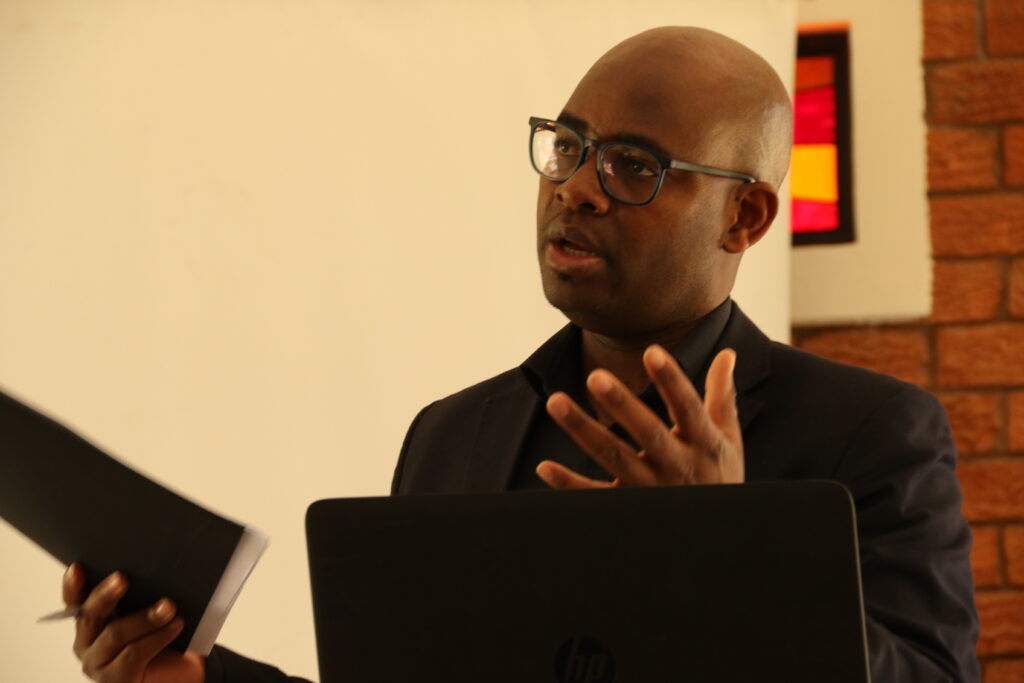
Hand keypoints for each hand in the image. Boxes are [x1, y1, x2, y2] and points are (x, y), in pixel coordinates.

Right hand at [63, 563, 204, 682]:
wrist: (179, 671)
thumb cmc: (162, 636)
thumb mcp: (148, 609)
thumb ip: (140, 593)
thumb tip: (151, 565)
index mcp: (91, 620)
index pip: (75, 601)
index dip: (72, 585)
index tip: (77, 568)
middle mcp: (87, 643)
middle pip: (90, 616)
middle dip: (106, 595)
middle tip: (122, 578)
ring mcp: (98, 664)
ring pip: (114, 634)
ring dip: (145, 618)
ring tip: (169, 606)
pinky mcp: (116, 680)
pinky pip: (133, 655)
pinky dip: (157, 637)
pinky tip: (175, 625)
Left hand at [537, 346, 742, 487]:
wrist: (717, 538)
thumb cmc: (719, 479)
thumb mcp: (726, 441)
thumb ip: (721, 398)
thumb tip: (727, 354)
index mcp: (704, 444)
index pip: (687, 408)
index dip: (672, 381)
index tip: (652, 352)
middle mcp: (677, 466)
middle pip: (647, 433)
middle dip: (622, 405)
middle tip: (595, 376)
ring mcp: (650, 489)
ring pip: (614, 457)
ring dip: (583, 430)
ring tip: (556, 402)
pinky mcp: (627, 507)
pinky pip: (595, 496)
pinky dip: (569, 484)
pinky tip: (545, 467)